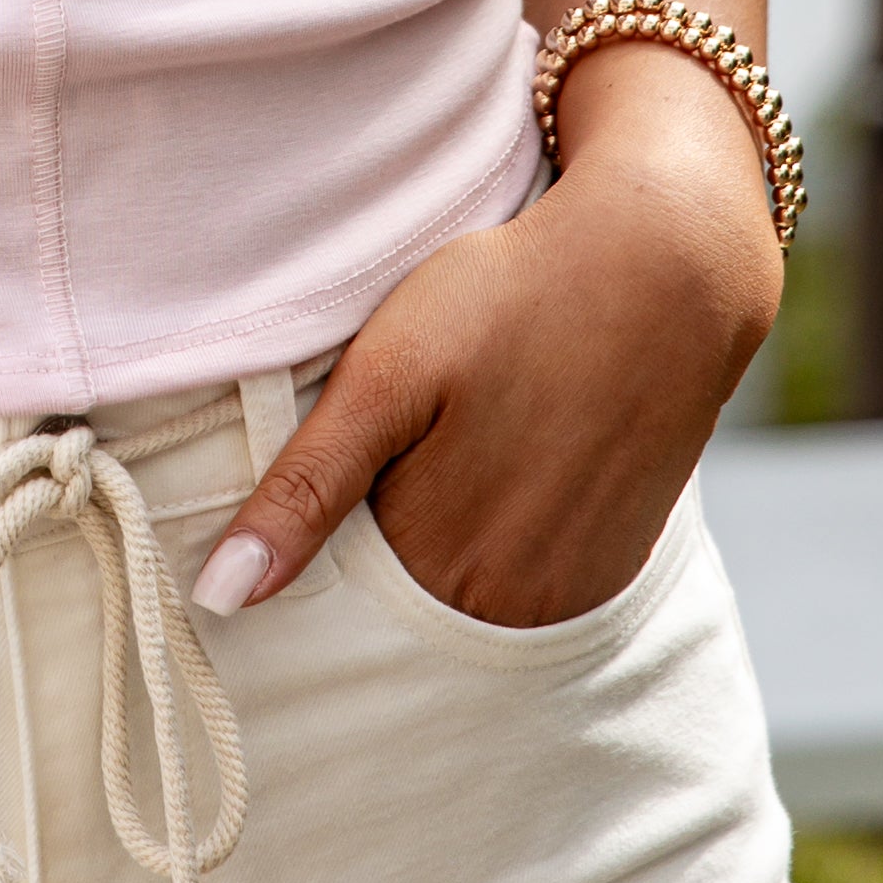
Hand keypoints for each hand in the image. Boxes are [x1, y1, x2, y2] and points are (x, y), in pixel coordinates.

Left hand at [190, 75, 782, 631]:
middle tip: (384, 455)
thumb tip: (218, 599)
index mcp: (440, 568)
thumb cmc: (510, 301)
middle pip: (402, 613)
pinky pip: (528, 587)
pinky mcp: (613, 567)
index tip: (295, 501)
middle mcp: (511, 608)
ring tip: (438, 454)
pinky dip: (496, 549)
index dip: (305, 557)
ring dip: (435, 557)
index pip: (335, 609)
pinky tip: (498, 470)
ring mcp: (571, 594)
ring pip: (464, 601)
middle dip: (366, 563)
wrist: (664, 270)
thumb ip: (305, 491)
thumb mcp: (387, 375)